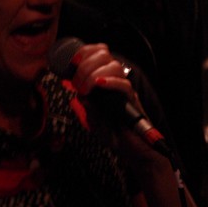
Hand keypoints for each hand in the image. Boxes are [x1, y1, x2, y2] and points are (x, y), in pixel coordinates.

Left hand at [67, 43, 162, 165]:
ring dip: (95, 72)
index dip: (86, 53)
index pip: (99, 57)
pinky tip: (99, 84)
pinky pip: (125, 86)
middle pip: (105, 57)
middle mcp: (116, 84)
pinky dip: (110, 82)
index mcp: (106, 84)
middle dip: (86, 64)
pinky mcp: (133, 102)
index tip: (73, 61)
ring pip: (115, 67)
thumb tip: (80, 95)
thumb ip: (88, 108)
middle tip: (77, 81)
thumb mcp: (95, 121)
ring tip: (86, 86)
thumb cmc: (116, 137)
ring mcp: (125, 92)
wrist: (134, 153)